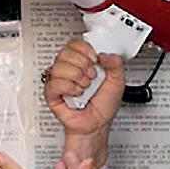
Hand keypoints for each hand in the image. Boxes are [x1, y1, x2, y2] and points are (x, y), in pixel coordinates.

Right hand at [44, 39, 122, 161]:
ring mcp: (58, 80)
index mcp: (82, 63)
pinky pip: (54, 83)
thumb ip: (116, 64)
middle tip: (91, 76)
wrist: (97, 125)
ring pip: (58, 67)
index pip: (75, 44)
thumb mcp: (118, 82)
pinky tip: (76, 93)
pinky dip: (69, 88)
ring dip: (76, 78)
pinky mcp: (51, 93)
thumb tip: (105, 54)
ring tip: (84, 86)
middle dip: (82, 64)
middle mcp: (69, 69)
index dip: (85, 49)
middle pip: (64, 52)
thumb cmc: (103, 106)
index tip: (96, 59)